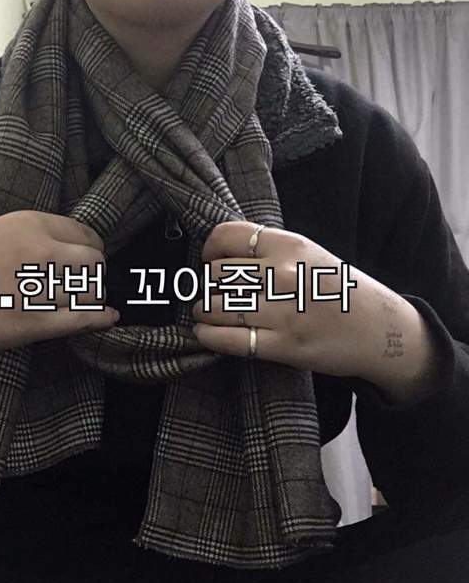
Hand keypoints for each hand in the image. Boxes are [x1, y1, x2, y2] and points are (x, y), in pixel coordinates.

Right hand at [0, 211, 118, 375]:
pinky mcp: (33, 322)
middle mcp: (39, 251)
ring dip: (92, 299)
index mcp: (30, 224)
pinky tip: (107, 319)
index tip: (86, 263)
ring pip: (92, 292)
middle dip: (96, 276)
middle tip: (84, 287)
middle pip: (96, 262)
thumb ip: (33, 239)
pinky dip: (101, 319)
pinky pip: (83, 319)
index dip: (92, 252)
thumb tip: (70, 252)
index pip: (87, 235)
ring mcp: (38, 286)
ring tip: (81, 305)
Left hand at [192, 222, 438, 403]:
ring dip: (203, 311)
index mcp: (289, 246)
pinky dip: (208, 335)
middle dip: (205, 285)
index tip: (210, 261)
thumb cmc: (339, 290)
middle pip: (215, 274)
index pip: (226, 237)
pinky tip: (206, 333)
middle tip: (212, 294)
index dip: (209, 250)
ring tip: (206, 313)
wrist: (380, 330)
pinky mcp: (283, 345)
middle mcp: (284, 275)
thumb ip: (268, 251)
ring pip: (215, 306)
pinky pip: (227, 339)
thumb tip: (219, 257)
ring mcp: (283, 311)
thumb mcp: (308, 255)